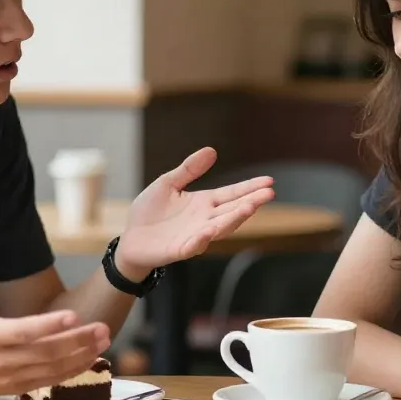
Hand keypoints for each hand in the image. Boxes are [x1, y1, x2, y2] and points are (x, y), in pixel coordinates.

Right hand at [0, 256, 110, 396]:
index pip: (21, 331)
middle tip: (102, 327)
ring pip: (51, 369)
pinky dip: (71, 371)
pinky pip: (48, 381)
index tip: (73, 315)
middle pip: (44, 352)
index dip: (48, 325)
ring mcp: (8, 377)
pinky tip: (90, 358)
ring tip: (104, 339)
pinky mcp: (14, 387)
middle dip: (77, 341)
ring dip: (81, 356)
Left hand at [115, 147, 274, 277]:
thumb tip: (212, 150)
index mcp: (203, 203)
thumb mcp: (168, 183)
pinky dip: (202, 239)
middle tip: (269, 193)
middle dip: (251, 202)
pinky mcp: (180, 249)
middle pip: (233, 210)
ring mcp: (195, 235)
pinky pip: (194, 245)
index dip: (250, 188)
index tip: (269, 181)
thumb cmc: (150, 212)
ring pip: (220, 228)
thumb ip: (189, 169)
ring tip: (249, 207)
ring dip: (235, 219)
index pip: (232, 194)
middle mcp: (205, 220)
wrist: (131, 239)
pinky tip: (210, 230)